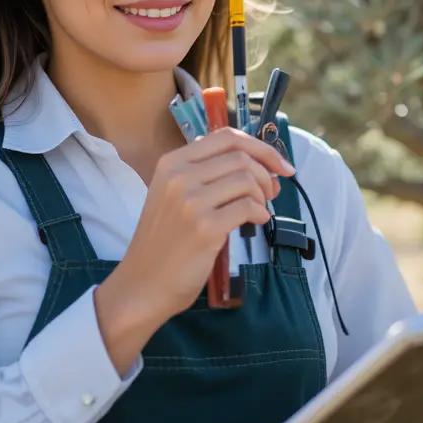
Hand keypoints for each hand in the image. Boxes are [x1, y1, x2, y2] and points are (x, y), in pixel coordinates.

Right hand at [94, 127, 294, 374]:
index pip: (226, 137)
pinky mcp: (205, 228)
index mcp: (171, 162)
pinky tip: (256, 222)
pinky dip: (261, 213)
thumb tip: (254, 161)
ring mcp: (191, 201)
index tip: (279, 164)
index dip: (260, 147)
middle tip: (273, 192)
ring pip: (247, 179)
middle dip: (267, 172)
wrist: (143, 284)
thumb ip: (204, 173)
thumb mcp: (173, 195)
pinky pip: (248, 207)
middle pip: (241, 157)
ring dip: (263, 195)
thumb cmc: (164, 242)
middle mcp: (179, 176)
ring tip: (260, 210)